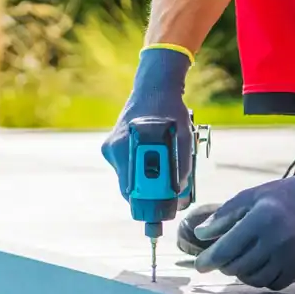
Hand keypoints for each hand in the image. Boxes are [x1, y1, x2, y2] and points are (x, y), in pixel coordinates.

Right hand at [101, 47, 193, 200]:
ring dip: (144, 181)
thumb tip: (179, 191)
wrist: (154, 87)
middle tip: (168, 195)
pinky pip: (126, 168)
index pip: (131, 191)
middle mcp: (114, 150)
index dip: (148, 202)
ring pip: (127, 179)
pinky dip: (139, 170)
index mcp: (126, 148)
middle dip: (148, 195)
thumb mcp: (183, 138)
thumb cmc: (171, 112)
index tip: (163, 206)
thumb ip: (181, 166)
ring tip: (163, 171)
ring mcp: (111, 149)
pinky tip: (153, 159)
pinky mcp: (111, 147)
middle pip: (128, 189)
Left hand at [193, 158, 294, 289]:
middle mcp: (277, 240)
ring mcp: (291, 256)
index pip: (226, 250)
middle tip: (224, 258)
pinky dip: (262, 279)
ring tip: (242, 260)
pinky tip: (260, 266)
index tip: (199, 266)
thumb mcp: (247, 197)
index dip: (208, 260)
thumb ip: (222, 216)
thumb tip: (199, 234)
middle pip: (238, 267)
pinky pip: (273, 284)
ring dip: (242, 274)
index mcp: (260, 219)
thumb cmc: (277, 198)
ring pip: (255, 280)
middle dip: (225, 266)